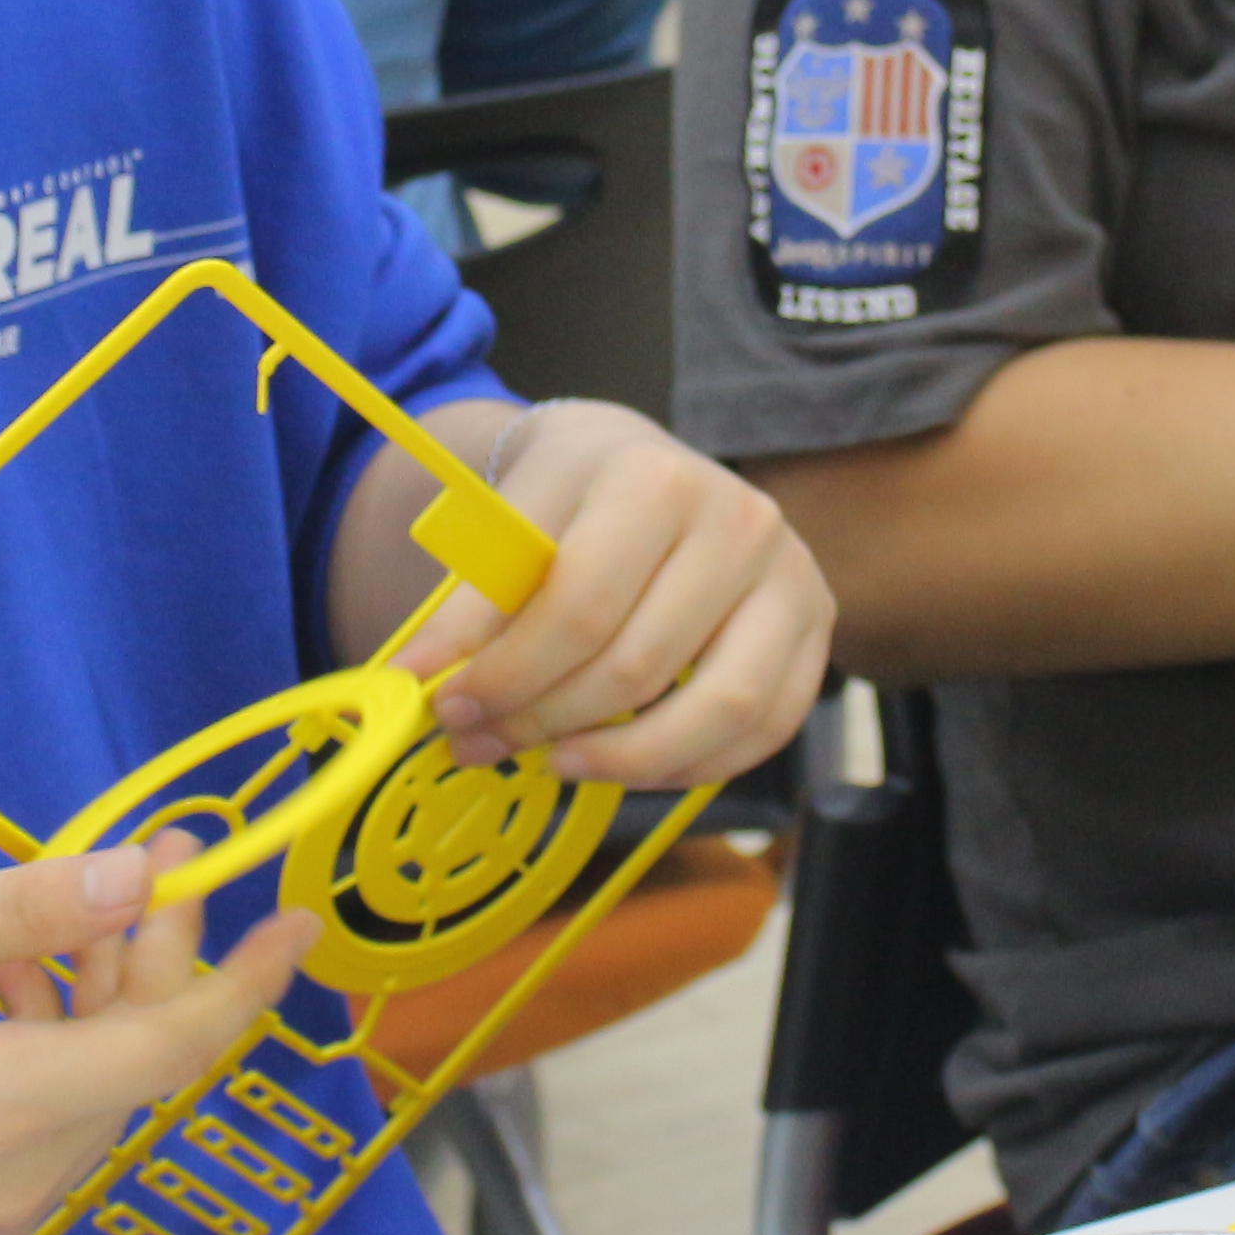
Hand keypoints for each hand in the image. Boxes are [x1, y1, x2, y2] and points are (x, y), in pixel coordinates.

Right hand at [0, 841, 307, 1234]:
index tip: (296, 918)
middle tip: (145, 854)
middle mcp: (20, 1180)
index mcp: (6, 1110)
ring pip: (97, 1087)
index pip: (173, 1048)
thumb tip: (140, 875)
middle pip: (138, 1062)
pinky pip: (49, 1119)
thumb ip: (25, 909)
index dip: (243, 981)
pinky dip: (48, 1043)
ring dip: (93, 996)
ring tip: (26, 920)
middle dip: (154, 957)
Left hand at [381, 403, 832, 788]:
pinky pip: (764, 728)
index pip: (578, 606)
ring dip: (619, 758)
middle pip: (636, 665)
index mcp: (654, 479)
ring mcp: (791, 575)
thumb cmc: (571, 497)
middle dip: (542, 719)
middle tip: (478, 742)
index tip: (442, 707)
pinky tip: (622, 765)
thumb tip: (418, 683)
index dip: (504, 673)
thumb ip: (470, 600)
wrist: (642, 467)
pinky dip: (690, 766)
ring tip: (549, 761)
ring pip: (714, 709)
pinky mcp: (817, 627)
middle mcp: (739, 521)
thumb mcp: (509, 520)